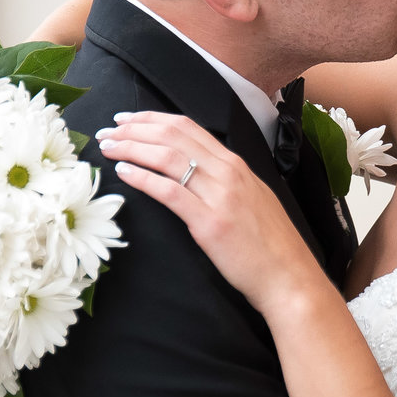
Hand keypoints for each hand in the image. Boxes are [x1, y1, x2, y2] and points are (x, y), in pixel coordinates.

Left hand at [97, 111, 328, 318]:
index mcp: (236, 164)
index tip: (127, 120)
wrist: (288, 276)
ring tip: (108, 149)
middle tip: (108, 131)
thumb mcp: (249, 199)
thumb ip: (223, 181)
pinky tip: (123, 173)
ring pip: (168, 157)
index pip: (188, 127)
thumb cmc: (267, 244)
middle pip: (173, 135)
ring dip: (132, 148)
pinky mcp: (209, 223)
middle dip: (135, 129)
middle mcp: (228, 172)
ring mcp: (219, 196)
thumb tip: (193, 171)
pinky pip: (169, 191)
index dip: (152, 119)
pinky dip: (142, 178)